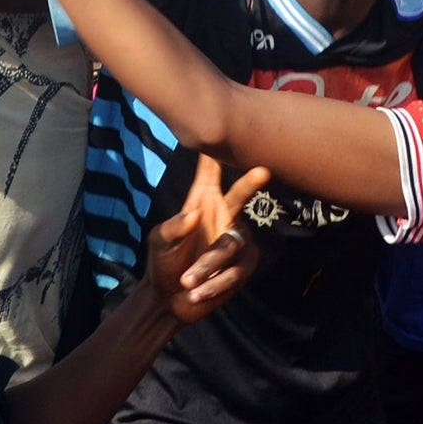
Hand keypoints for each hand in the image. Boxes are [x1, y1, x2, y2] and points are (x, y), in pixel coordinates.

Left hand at [145, 156, 269, 324]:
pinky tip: (197, 293)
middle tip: (263, 171)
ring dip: (207, 266)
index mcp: (202, 202)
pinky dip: (215, 283)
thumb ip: (173, 227)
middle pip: (240, 195)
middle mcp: (224, 214)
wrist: (170, 299)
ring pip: (231, 246)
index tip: (222, 124)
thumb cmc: (163, 260)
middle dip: (251, 183)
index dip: (216, 153)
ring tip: (186, 281)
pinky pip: (237, 271)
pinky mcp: (244, 265)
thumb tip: (193, 215)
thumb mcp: (159, 242)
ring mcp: (236, 239)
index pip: (210, 172)